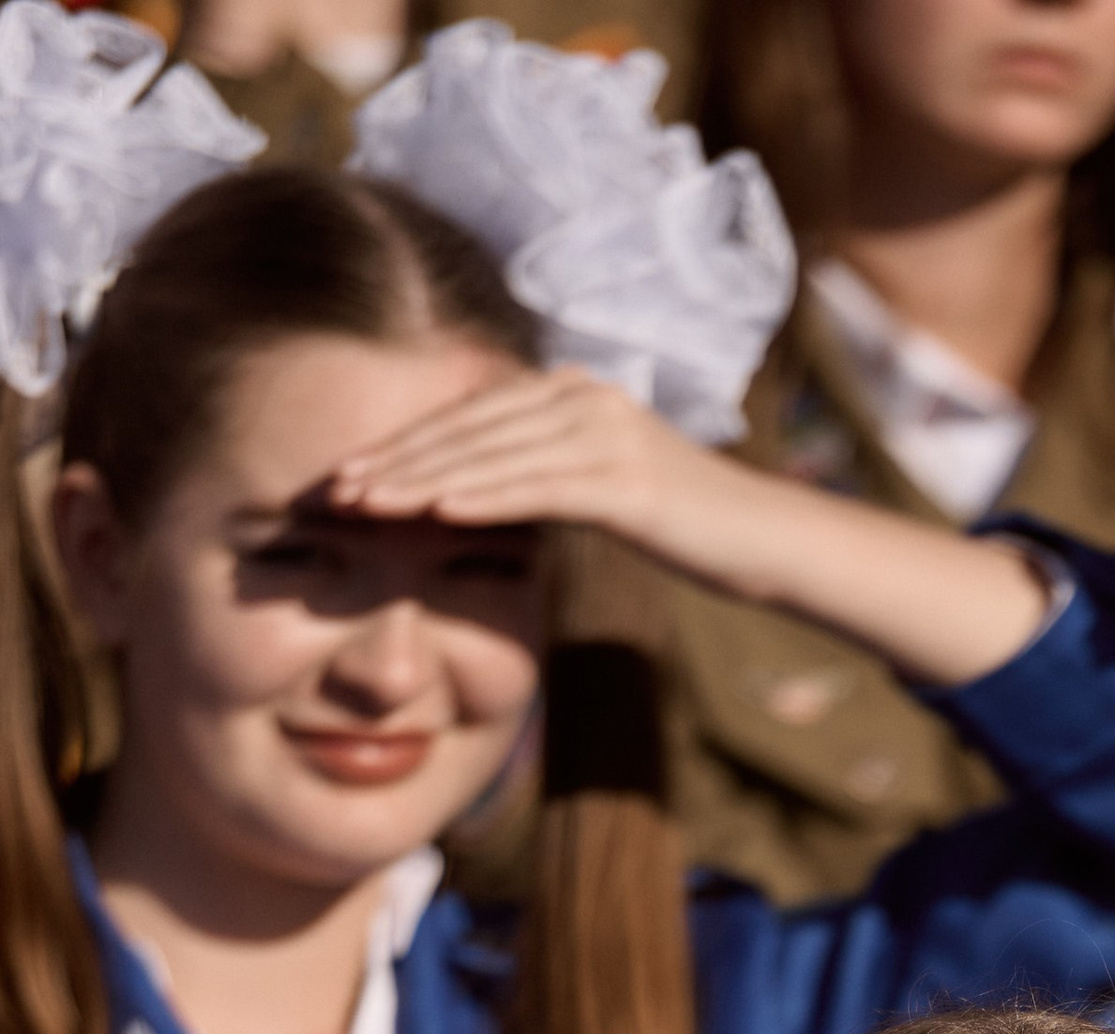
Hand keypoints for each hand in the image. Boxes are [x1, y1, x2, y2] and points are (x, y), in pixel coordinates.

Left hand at [326, 370, 1052, 683]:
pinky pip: (537, 484)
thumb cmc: (695, 532)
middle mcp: (583, 396)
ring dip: (420, 479)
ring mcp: (605, 432)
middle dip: (394, 459)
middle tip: (328, 488)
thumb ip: (551, 480)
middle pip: (467, 426)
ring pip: (491, 453)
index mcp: (572, 394)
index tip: (345, 476)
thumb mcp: (611, 495)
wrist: (773, 544)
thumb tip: (492, 502)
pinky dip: (481, 495)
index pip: (469, 416)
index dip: (404, 444)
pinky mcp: (626, 477)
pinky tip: (433, 511)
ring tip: (362, 504)